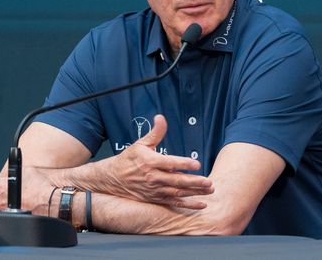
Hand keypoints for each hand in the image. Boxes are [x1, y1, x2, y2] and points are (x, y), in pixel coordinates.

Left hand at [0, 166, 56, 215]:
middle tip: (0, 194)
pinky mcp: (8, 219)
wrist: (48, 201)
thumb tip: (14, 171)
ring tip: (4, 203)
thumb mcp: (27, 171)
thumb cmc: (40, 188)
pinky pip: (0, 217)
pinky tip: (9, 211)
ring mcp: (3, 211)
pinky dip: (2, 214)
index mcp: (0, 186)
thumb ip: (15, 172)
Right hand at [97, 114, 213, 208]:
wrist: (113, 179)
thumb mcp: (140, 144)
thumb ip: (155, 132)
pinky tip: (201, 203)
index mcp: (150, 162)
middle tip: (208, 182)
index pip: (169, 163)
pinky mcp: (155, 199)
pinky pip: (174, 203)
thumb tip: (161, 117)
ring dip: (194, 192)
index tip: (196, 164)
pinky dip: (188, 204)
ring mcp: (154, 190)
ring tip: (209, 190)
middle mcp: (153, 177)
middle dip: (193, 182)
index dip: (183, 164)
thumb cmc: (128, 160)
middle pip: (176, 181)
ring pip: (177, 193)